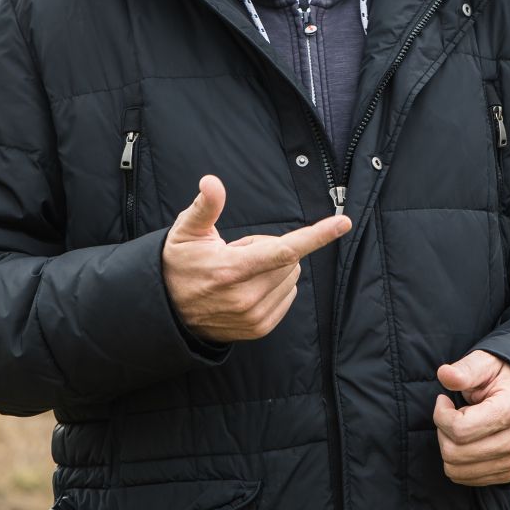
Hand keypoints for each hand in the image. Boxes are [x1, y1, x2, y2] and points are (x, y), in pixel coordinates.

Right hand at [162, 173, 351, 343]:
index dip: (316, 235)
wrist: (168, 311)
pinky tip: (247, 287)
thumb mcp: (186, 231)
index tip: (342, 222)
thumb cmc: (179, 264)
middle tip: (239, 253)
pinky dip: (276, 285)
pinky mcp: (259, 327)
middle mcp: (246, 296)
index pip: (283, 250)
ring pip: (291, 278)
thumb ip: (205, 206)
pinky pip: (288, 296)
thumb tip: (212, 182)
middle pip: (289, 260)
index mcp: (232, 269)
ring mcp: (254, 315)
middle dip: (270, 248)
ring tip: (240, 273)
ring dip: (274, 269)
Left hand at [433, 349, 509, 486]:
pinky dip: (457, 461)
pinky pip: (465, 478)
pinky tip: (469, 441)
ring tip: (463, 427)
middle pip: (454, 452)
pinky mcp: (508, 473)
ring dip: (449, 447)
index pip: (460, 429)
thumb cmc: (502, 377)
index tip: (444, 400)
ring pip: (455, 470)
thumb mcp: (486, 363)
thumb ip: (466, 369)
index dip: (441, 414)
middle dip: (443, 431)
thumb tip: (444, 374)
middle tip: (452, 414)